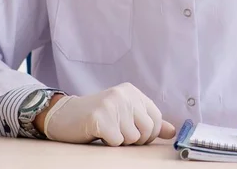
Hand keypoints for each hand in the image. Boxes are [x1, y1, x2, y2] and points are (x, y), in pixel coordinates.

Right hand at [39, 82, 176, 145]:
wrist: (64, 116)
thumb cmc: (97, 117)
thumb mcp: (125, 114)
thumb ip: (148, 121)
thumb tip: (173, 131)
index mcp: (133, 92)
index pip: (156, 118)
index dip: (149, 134)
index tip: (135, 135)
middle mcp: (124, 94)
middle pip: (147, 129)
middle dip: (135, 140)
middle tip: (118, 134)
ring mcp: (112, 104)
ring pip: (132, 138)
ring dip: (120, 142)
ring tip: (107, 132)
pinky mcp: (100, 117)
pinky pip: (116, 142)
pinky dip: (108, 144)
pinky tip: (99, 134)